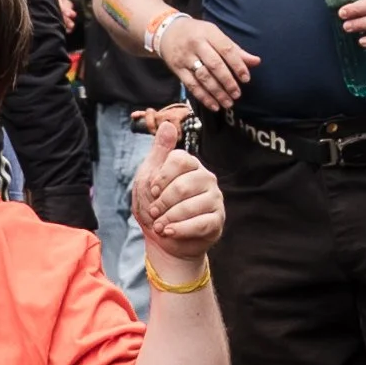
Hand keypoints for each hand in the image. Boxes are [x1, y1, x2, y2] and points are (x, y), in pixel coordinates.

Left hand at [133, 104, 222, 265]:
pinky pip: (201, 223)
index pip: (180, 160)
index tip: (153, 190)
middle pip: (184, 185)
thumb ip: (159, 152)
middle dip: (163, 202)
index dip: (162, 177)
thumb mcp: (148, 177)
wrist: (163, 240)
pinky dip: (181, 229)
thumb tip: (168, 124)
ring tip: (159, 225)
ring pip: (192, 205)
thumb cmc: (156, 206)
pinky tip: (169, 232)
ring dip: (169, 218)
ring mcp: (214, 199)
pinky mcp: (217, 220)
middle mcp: (206, 178)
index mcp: (190, 165)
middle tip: (154, 212)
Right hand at [158, 10, 256, 110]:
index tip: (246, 79)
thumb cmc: (197, 33)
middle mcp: (196, 44)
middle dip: (228, 81)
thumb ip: (235, 49)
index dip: (237, 65)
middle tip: (237, 94)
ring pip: (203, 77)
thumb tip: (256, 61)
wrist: (167, 31)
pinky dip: (203, 97)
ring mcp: (185, 58)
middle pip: (214, 65)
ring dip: (217, 92)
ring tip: (228, 103)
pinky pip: (191, 85)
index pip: (226, 49)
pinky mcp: (177, 69)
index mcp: (209, 33)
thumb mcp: (214, 34)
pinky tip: (214, 105)